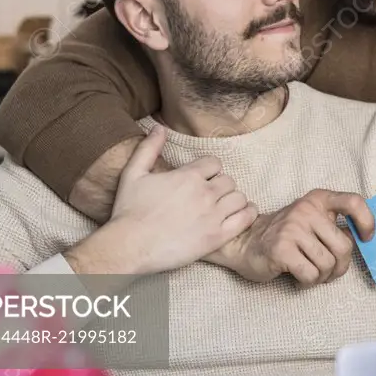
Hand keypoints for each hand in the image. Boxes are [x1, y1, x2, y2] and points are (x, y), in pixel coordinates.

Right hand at [65, 125, 256, 275]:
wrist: (129, 247)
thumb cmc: (128, 211)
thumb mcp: (133, 173)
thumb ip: (149, 148)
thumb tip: (159, 128)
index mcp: (188, 176)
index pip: (214, 163)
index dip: (209, 170)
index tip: (202, 179)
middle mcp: (205, 193)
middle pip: (228, 180)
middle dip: (221, 185)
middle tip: (211, 196)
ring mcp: (213, 215)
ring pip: (239, 198)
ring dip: (234, 199)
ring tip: (225, 206)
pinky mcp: (216, 237)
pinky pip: (244, 219)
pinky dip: (247, 214)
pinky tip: (241, 214)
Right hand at [211, 189, 375, 288]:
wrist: (245, 242)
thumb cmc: (286, 236)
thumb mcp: (312, 221)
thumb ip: (335, 226)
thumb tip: (365, 242)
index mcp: (318, 199)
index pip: (354, 202)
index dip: (368, 222)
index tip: (367, 238)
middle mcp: (306, 210)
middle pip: (344, 246)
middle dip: (341, 266)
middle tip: (330, 271)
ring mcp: (292, 229)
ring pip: (328, 264)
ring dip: (323, 276)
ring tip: (311, 272)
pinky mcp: (281, 249)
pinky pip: (311, 274)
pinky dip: (309, 282)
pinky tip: (299, 276)